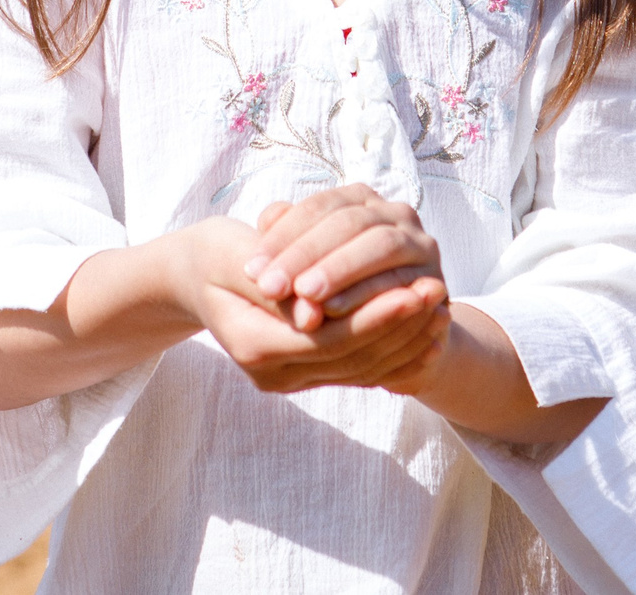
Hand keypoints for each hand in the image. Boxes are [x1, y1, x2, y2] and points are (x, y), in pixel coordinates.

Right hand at [199, 269, 450, 392]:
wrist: (196, 279)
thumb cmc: (214, 256)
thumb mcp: (234, 256)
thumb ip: (273, 282)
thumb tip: (313, 304)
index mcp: (252, 346)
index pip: (327, 340)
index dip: (373, 316)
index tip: (413, 287)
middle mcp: (272, 374)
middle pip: (349, 359)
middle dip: (398, 326)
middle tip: (438, 291)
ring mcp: (289, 379)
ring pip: (359, 368)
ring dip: (403, 339)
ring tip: (440, 305)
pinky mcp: (305, 374)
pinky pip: (357, 369)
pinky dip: (393, 350)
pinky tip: (423, 326)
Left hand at [247, 184, 445, 333]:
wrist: (398, 328)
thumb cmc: (340, 290)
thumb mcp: (309, 265)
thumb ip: (290, 242)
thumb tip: (265, 219)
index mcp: (360, 200)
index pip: (320, 207)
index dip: (284, 236)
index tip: (252, 270)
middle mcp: (394, 213)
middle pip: (348, 222)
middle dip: (306, 254)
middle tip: (270, 286)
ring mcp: (421, 243)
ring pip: (380, 245)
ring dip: (340, 270)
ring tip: (303, 296)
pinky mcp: (436, 277)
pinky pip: (403, 281)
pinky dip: (368, 294)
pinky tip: (335, 312)